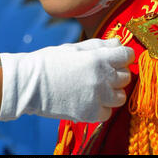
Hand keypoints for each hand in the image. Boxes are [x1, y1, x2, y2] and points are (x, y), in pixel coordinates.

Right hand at [0, 38, 134, 122]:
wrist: (29, 84)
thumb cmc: (50, 61)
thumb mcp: (75, 47)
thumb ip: (99, 45)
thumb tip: (119, 43)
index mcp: (98, 58)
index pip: (127, 55)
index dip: (123, 56)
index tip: (117, 58)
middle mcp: (102, 78)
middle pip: (126, 76)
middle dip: (117, 73)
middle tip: (102, 73)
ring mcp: (97, 97)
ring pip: (120, 96)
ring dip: (112, 92)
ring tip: (96, 88)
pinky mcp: (90, 114)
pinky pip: (108, 112)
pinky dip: (101, 108)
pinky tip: (89, 100)